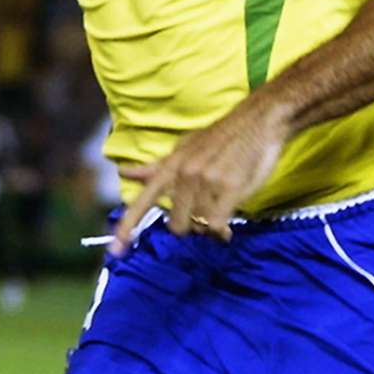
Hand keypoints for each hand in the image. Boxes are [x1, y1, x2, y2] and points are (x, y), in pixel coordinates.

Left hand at [110, 94, 291, 254]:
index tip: (115, 251)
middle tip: (203, 217)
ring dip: (209, 229)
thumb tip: (124, 172)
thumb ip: (155, 168)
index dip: (127, 227)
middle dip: (190, 227)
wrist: (257, 121)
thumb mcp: (183, 148)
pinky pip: (218, 225)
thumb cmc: (220, 137)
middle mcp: (185, 175)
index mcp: (170, 167)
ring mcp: (207, 181)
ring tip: (220, 216)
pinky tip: (227, 228)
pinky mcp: (231, 187)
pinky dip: (221, 232)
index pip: (143, 200)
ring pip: (199, 226)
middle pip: (177, 226)